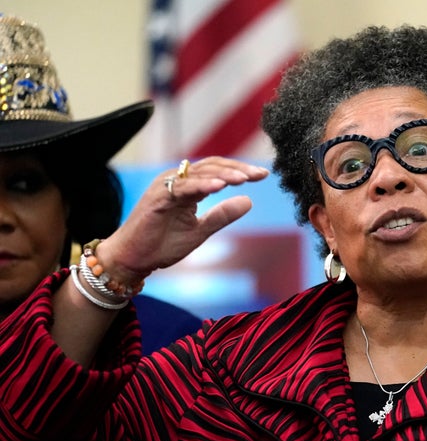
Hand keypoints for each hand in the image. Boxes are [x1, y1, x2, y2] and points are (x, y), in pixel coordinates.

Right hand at [97, 157, 268, 282]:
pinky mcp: (157, 198)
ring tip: (245, 179)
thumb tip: (249, 201)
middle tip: (259, 174)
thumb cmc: (162, 244)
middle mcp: (177, 181)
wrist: (133, 259)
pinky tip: (220, 187)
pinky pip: (183, 188)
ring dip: (224, 175)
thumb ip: (223, 215)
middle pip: (212, 166)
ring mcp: (166, 187)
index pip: (218, 171)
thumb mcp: (201, 230)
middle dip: (238, 169)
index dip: (241, 170)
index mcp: (189, 186)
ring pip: (200, 173)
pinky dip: (202, 185)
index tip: (263, 175)